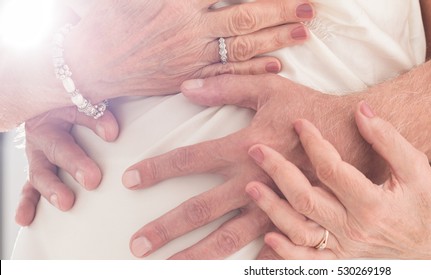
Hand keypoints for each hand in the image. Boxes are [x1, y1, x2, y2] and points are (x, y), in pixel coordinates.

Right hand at [15, 106, 119, 225]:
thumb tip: (111, 131)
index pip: (80, 114)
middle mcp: (44, 135)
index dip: (95, 122)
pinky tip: (25, 218)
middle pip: (58, 149)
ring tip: (65, 202)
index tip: (112, 133)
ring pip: (41, 172)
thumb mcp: (87, 104)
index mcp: (59, 112)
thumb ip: (99, 114)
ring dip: (52, 189)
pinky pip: (29, 189)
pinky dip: (27, 204)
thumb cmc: (77, 107)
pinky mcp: (37, 172)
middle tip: (92, 179)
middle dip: (75, 164)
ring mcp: (38, 156)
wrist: (52, 109)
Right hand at [64, 0, 313, 100]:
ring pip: (243, 45)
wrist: (87, 67)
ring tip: (304, 31)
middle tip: (309, 5)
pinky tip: (277, 64)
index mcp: (176, 2)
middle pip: (245, 16)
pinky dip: (254, 68)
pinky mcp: (190, 77)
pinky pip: (229, 73)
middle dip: (280, 9)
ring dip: (276, 38)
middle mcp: (190, 28)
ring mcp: (192, 55)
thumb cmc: (104, 23)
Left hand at [123, 74, 378, 258]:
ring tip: (170, 269)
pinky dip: (249, 266)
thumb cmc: (311, 111)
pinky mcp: (294, 221)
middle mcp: (253, 182)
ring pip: (227, 239)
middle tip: (138, 244)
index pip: (189, 160)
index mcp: (244, 148)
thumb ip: (227, 86)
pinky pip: (269, 252)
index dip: (156, 169)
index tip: (130, 180)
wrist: (357, 137)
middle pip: (200, 210)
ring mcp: (274, 207)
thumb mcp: (270, 89)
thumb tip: (186, 87)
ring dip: (196, 256)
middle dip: (165, 229)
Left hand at [245, 102, 430, 258]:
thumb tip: (361, 110)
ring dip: (272, 209)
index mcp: (373, 204)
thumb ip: (387, 139)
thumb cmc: (425, 198)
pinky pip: (307, 262)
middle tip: (257, 149)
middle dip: (278, 171)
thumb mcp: (414, 166)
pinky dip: (285, 253)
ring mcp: (346, 249)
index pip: (331, 169)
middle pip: (306, 199)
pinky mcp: (342, 261)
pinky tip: (268, 236)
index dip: (313, 143)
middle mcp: (355, 230)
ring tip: (251, 186)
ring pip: (299, 231)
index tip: (300, 123)